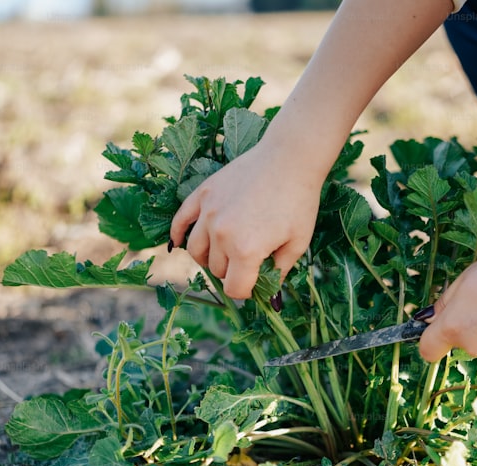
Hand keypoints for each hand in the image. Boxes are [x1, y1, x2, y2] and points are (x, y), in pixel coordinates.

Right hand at [169, 142, 321, 298]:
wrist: (289, 158)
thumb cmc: (299, 201)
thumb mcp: (297, 243)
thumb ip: (279, 272)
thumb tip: (269, 295)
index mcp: (246, 251)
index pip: (234, 288)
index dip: (246, 291)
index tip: (254, 285)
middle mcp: (222, 234)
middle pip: (216, 269)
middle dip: (232, 271)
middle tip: (248, 262)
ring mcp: (209, 213)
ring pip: (197, 250)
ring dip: (209, 258)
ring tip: (223, 255)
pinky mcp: (203, 194)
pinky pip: (181, 221)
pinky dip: (178, 235)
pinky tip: (179, 244)